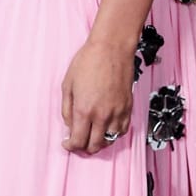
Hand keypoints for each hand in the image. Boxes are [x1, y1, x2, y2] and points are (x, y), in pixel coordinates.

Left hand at [60, 37, 134, 154]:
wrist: (111, 48)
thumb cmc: (88, 61)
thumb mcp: (67, 85)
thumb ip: (67, 109)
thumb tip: (70, 125)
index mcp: (84, 110)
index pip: (78, 141)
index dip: (71, 147)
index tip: (68, 144)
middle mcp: (102, 115)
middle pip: (94, 145)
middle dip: (84, 147)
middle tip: (79, 141)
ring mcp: (117, 112)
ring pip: (110, 140)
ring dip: (100, 142)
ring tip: (93, 135)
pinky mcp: (128, 107)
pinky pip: (122, 130)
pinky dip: (114, 134)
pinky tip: (107, 128)